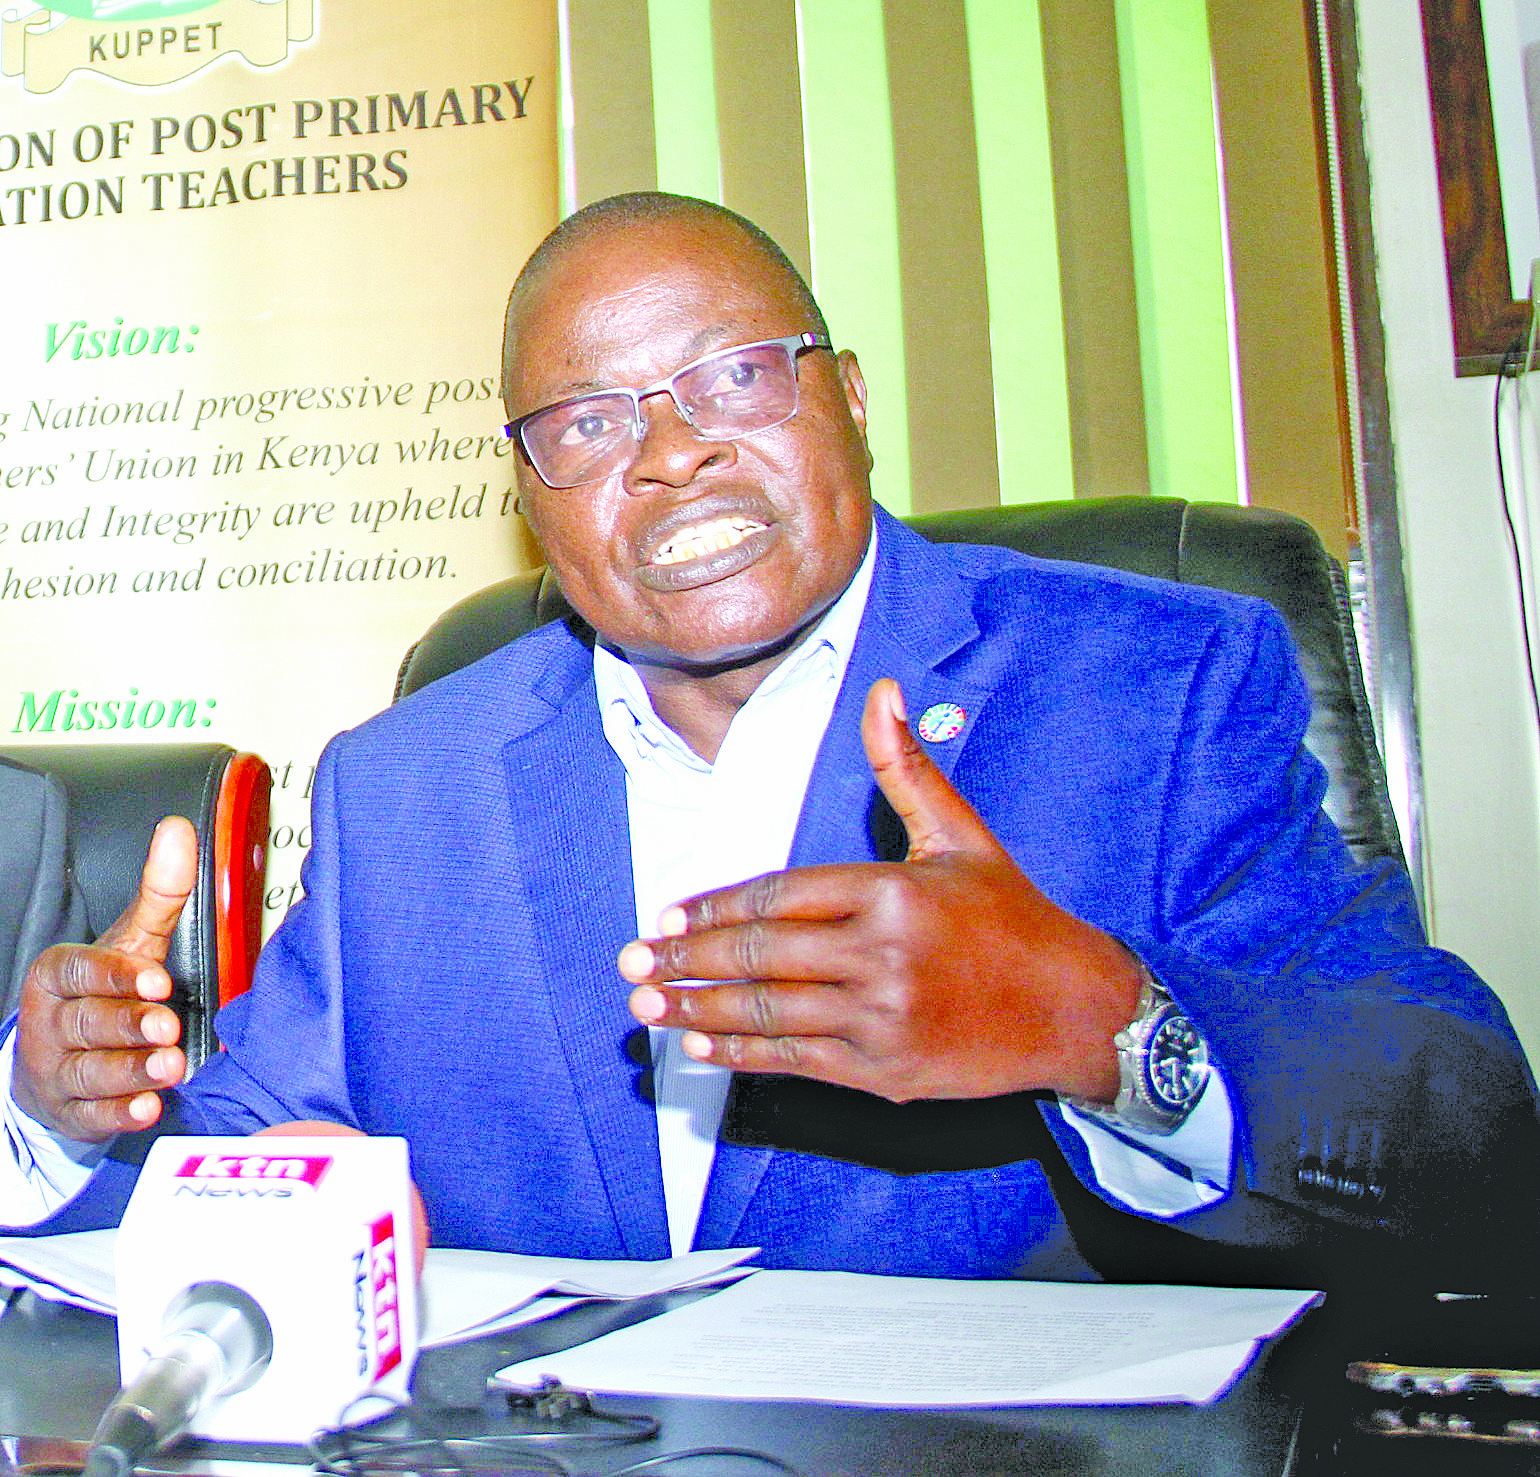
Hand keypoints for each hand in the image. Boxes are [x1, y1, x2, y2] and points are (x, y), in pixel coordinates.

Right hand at [14, 816, 196, 1140]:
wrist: (63, 1058)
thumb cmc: (105, 992)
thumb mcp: (132, 940)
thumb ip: (159, 892)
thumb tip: (177, 830)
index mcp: (60, 974)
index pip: (82, 972)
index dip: (119, 978)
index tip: (159, 981)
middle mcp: (52, 1023)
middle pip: (89, 1023)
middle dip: (129, 1026)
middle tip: (167, 1028)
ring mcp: (58, 1071)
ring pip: (91, 1071)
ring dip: (131, 1071)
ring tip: (169, 1068)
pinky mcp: (74, 1112)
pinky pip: (94, 1115)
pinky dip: (121, 1113)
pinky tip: (148, 1108)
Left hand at [621, 679, 1143, 1103]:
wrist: (1074, 1009)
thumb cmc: (1013, 915)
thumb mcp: (961, 833)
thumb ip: (905, 767)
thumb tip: (882, 691)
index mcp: (891, 892)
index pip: (777, 896)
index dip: (714, 906)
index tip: (669, 912)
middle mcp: (881, 957)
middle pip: (759, 956)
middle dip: (686, 958)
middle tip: (633, 961)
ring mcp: (882, 1020)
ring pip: (768, 1014)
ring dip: (698, 1009)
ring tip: (648, 1005)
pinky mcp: (886, 1072)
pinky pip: (796, 1061)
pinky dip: (741, 1054)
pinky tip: (701, 1046)